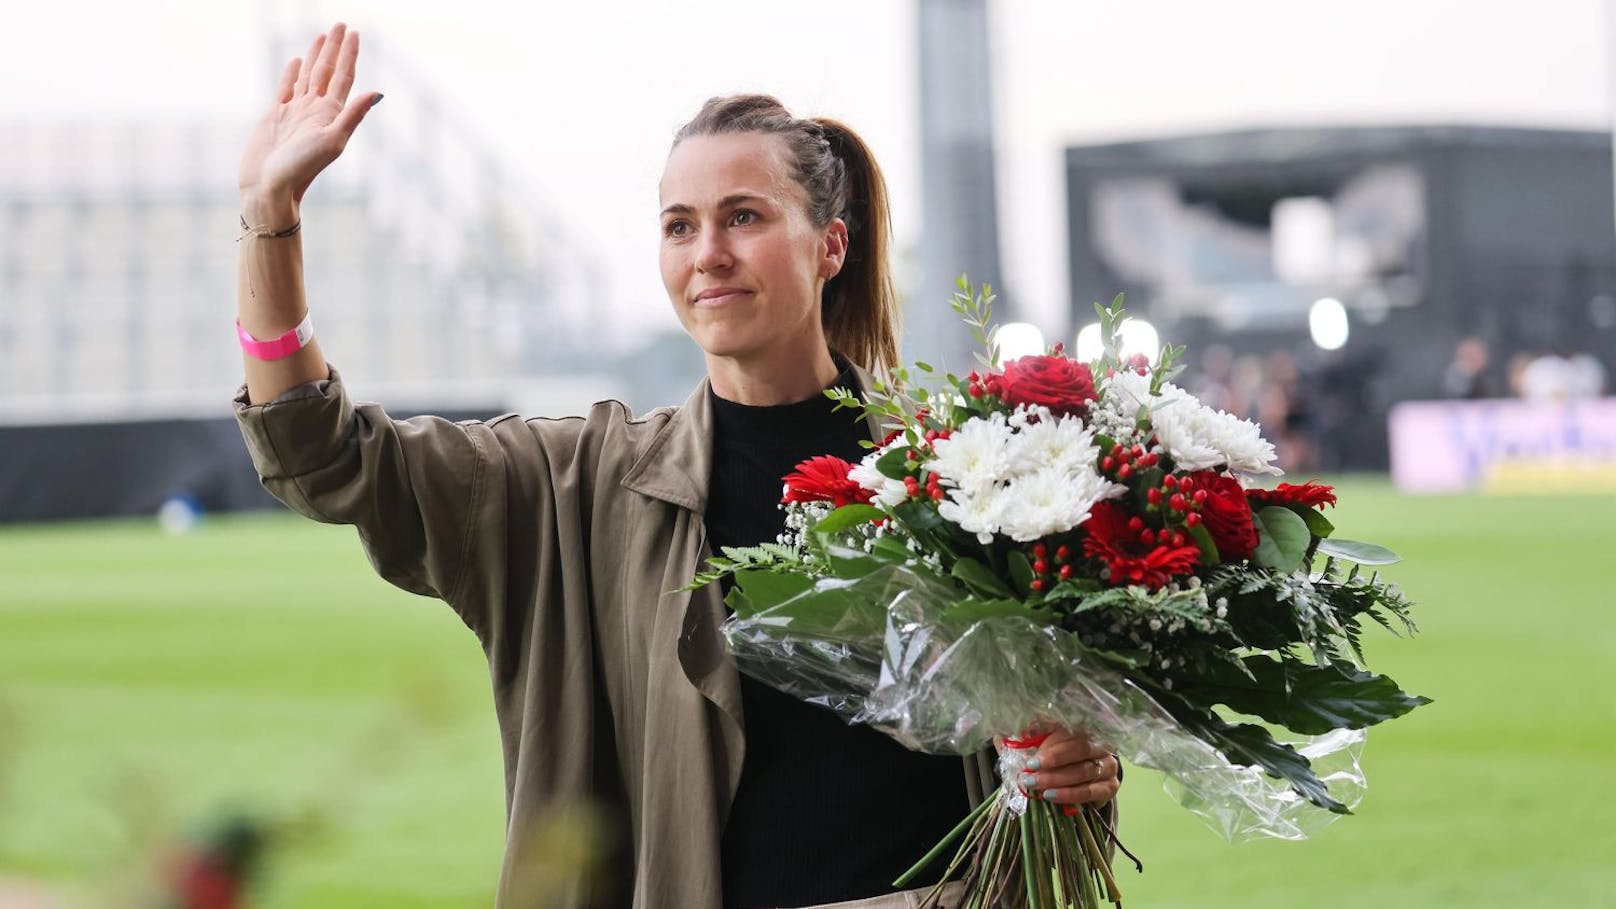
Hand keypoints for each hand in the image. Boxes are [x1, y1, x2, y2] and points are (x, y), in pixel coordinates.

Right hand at [238, 22, 379, 210]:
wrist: (269, 187)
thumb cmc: (301, 169)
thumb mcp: (332, 141)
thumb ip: (353, 116)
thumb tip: (378, 93)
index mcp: (331, 114)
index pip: (344, 76)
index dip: (350, 54)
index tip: (355, 32)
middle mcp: (315, 110)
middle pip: (328, 71)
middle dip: (336, 48)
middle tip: (342, 24)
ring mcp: (295, 112)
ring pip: (308, 75)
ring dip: (317, 56)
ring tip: (323, 36)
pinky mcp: (275, 115)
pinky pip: (286, 87)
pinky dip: (292, 73)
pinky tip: (298, 62)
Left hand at [1005, 728, 1119, 806]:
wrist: (1080, 783)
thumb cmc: (1055, 760)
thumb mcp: (1037, 746)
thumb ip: (1022, 739)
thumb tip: (1000, 734)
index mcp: (1081, 727)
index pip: (1069, 729)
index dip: (1050, 740)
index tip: (1030, 753)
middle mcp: (1099, 743)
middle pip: (1080, 748)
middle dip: (1053, 761)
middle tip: (1030, 772)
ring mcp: (1108, 765)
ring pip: (1084, 771)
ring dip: (1058, 780)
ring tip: (1037, 787)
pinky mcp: (1110, 787)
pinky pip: (1091, 791)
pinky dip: (1070, 795)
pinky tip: (1052, 796)